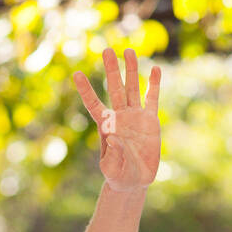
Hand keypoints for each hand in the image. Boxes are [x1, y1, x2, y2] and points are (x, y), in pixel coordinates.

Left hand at [73, 48, 160, 192]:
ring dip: (130, 70)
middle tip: (107, 50)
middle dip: (111, 70)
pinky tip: (154, 69)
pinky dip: (153, 85)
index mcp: (106, 126)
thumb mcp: (111, 169)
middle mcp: (120, 117)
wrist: (135, 181)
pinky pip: (151, 99)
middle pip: (114, 89)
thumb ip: (112, 154)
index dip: (86, 90)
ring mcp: (135, 117)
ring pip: (132, 88)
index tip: (76, 74)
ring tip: (128, 51)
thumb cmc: (118, 176)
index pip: (93, 104)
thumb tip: (113, 137)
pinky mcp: (150, 121)